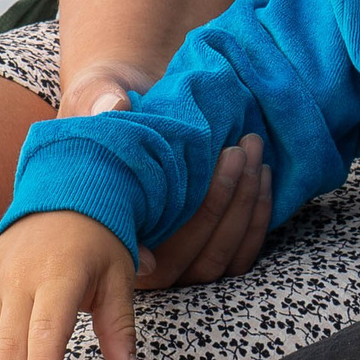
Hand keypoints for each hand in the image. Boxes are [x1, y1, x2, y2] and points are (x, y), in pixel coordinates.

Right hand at [54, 65, 271, 291]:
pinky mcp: (205, 259)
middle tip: (238, 151)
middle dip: (219, 202)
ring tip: (256, 156)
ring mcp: (174, 266)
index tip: (190, 184)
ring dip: (243, 208)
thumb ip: (97, 98)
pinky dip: (256, 222)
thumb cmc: (110, 104)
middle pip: (183, 261)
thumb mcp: (96, 93)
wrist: (140, 103)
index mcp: (100, 230)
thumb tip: (114, 106)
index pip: (131, 248)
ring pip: (215, 261)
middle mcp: (134, 261)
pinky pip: (237, 259)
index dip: (162, 234)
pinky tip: (263, 177)